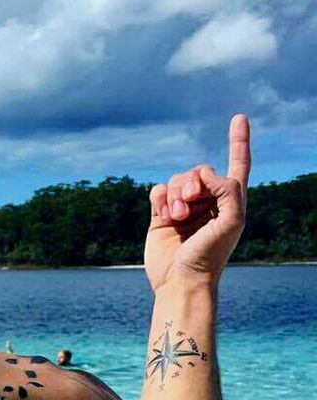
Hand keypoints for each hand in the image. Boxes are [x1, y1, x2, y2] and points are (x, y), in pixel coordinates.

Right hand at [144, 114, 251, 292]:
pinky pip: (158, 191)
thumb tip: (205, 173)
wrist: (181, 281)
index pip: (238, 164)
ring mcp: (183, 209)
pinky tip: (164, 214)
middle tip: (191, 201)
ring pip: (177, 180)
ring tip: (177, 216)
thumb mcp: (232, 222)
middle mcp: (207, 202)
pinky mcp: (161, 216)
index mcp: (230, 202)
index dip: (239, 141)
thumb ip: (227, 190)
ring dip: (176, 194)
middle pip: (199, 172)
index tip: (239, 118)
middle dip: (193, 182)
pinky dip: (160, 197)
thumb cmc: (210, 257)